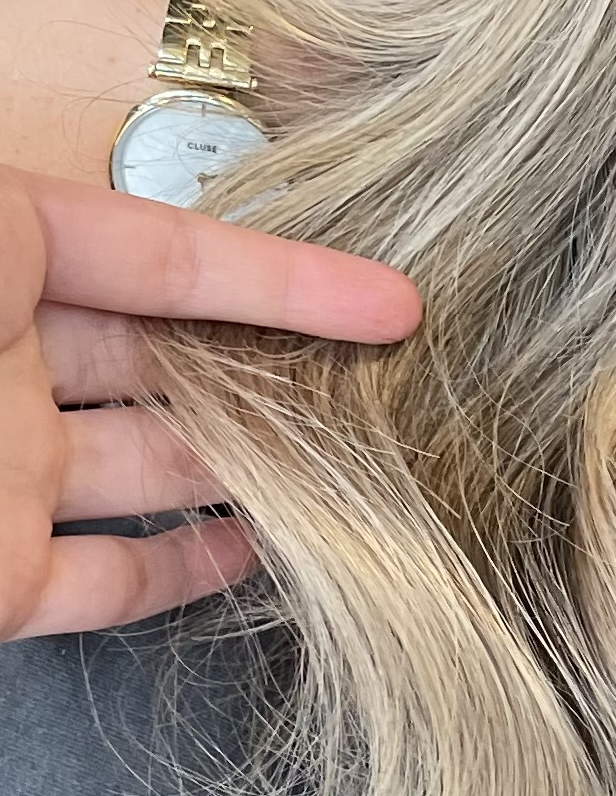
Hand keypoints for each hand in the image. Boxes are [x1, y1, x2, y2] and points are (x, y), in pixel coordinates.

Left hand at [0, 168, 419, 641]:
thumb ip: (64, 216)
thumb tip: (186, 222)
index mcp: (0, 255)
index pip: (163, 254)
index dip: (284, 275)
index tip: (395, 304)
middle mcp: (10, 363)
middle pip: (173, 360)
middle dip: (280, 365)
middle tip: (387, 383)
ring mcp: (7, 472)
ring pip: (155, 467)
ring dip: (252, 466)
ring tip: (358, 464)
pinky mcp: (1, 577)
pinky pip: (107, 579)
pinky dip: (185, 572)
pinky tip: (259, 550)